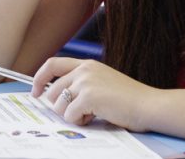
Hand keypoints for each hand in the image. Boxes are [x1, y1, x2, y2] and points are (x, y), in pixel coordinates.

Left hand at [32, 57, 157, 130]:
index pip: (52, 64)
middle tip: (79, 113)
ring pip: (58, 105)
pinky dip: (80, 121)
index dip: (39, 78)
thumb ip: (83, 83)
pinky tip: (96, 117)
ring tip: (92, 114)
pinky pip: (70, 115)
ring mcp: (85, 82)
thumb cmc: (129, 99)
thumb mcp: (103, 82)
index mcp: (87, 64)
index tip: (35, 92)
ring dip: (71, 115)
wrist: (148, 105)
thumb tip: (57, 97)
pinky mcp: (88, 96)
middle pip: (51, 90)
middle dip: (59, 107)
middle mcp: (84, 70)